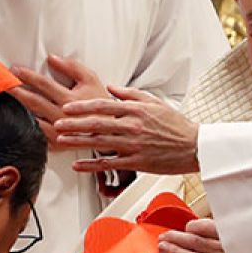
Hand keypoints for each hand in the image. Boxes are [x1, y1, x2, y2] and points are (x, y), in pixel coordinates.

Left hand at [10, 55, 108, 148]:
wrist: (110, 130)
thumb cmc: (99, 103)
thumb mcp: (91, 80)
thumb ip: (72, 67)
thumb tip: (52, 58)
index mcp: (70, 99)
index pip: (43, 84)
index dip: (27, 76)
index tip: (14, 69)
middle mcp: (62, 115)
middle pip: (32, 101)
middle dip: (15, 90)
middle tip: (0, 82)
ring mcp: (57, 131)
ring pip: (30, 118)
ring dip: (15, 107)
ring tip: (2, 98)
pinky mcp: (55, 144)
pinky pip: (34, 134)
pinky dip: (22, 125)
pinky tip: (11, 118)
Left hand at [55, 86, 200, 174]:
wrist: (194, 146)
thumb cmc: (175, 124)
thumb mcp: (154, 102)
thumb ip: (130, 94)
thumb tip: (110, 87)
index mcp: (136, 110)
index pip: (103, 105)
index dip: (82, 106)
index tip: (67, 107)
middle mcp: (132, 126)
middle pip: (97, 123)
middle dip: (74, 123)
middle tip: (57, 123)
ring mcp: (134, 145)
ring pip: (100, 143)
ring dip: (78, 142)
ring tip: (61, 140)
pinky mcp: (137, 162)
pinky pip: (110, 164)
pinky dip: (92, 165)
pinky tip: (78, 165)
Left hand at [159, 218, 237, 252]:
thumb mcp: (245, 236)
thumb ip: (225, 232)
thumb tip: (202, 229)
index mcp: (232, 237)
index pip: (207, 227)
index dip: (192, 226)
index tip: (186, 226)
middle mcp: (226, 252)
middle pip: (196, 242)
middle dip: (176, 238)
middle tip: (164, 236)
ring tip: (163, 248)